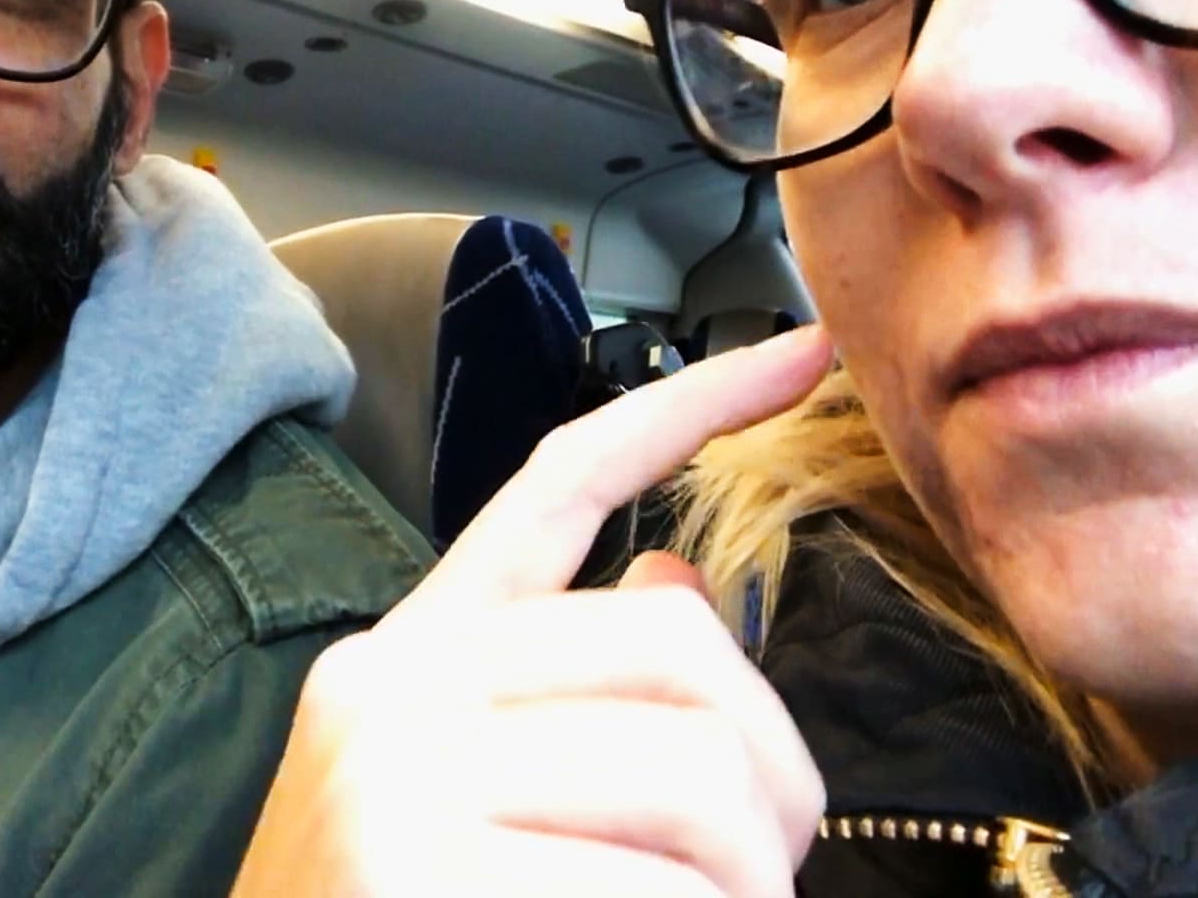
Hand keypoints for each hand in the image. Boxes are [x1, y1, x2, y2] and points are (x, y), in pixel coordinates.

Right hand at [232, 327, 834, 897]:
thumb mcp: (458, 787)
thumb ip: (563, 685)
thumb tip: (678, 582)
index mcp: (408, 655)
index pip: (560, 484)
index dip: (694, 410)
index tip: (806, 353)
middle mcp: (391, 693)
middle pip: (677, 652)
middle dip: (776, 773)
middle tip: (773, 865)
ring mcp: (397, 787)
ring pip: (696, 780)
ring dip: (751, 883)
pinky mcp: (420, 880)